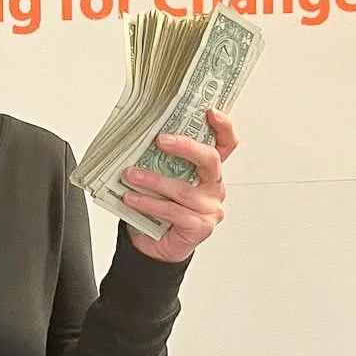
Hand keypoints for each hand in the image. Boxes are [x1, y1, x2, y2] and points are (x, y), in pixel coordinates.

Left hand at [120, 108, 239, 263]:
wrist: (153, 243)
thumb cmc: (157, 206)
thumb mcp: (159, 177)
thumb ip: (159, 160)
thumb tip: (136, 136)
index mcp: (207, 170)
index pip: (225, 145)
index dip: (223, 127)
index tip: (210, 112)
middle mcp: (213, 186)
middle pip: (210, 160)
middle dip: (186, 147)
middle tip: (160, 140)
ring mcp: (210, 207)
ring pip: (184, 189)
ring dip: (153, 180)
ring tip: (130, 175)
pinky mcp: (200, 226)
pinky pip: (173, 211)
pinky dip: (148, 204)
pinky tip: (131, 199)